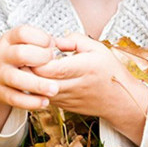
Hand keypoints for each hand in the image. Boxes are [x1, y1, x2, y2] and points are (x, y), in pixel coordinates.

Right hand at [0, 25, 59, 129]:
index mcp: (9, 39)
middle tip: (53, 64)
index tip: (52, 46)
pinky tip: (45, 101)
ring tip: (54, 89)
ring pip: (16, 79)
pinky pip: (15, 98)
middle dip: (40, 58)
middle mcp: (2, 55)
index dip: (41, 38)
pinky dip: (31, 102)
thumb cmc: (17, 57)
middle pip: (20, 54)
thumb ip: (46, 43)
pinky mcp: (0, 93)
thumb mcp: (25, 43)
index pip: (23, 33)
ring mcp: (0, 75)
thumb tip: (69, 45)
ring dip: (38, 84)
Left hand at [32, 33, 147, 143]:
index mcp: (85, 68)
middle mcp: (75, 86)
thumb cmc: (110, 72)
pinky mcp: (63, 106)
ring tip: (31, 65)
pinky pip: (43, 97)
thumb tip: (53, 40)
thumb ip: (74, 39)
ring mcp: (68, 99)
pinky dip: (37, 87)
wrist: (120, 101)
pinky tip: (39, 77)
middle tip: (27, 56)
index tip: (36, 49)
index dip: (38, 58)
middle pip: (41, 80)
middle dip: (29, 68)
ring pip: (39, 91)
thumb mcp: (97, 48)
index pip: (52, 68)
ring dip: (31, 78)